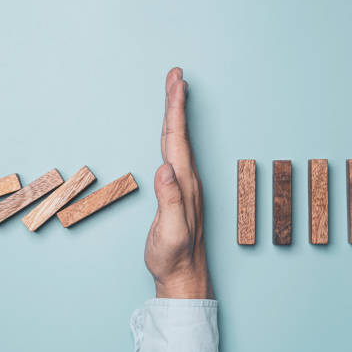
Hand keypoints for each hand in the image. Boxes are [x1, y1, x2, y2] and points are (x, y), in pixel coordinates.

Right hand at [144, 67, 212, 298]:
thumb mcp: (170, 232)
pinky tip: (172, 132)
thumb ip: (169, 200)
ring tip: (175, 93)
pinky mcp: (179, 191)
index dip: (176, 109)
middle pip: (179, 134)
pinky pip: (175, 153)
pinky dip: (173, 134)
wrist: (184, 275)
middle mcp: (187, 179)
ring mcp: (185, 184)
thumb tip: (164, 168)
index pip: (177, 139)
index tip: (176, 83)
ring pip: (178, 141)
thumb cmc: (174, 256)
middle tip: (175, 76)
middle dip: (176, 102)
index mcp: (184, 183)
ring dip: (176, 115)